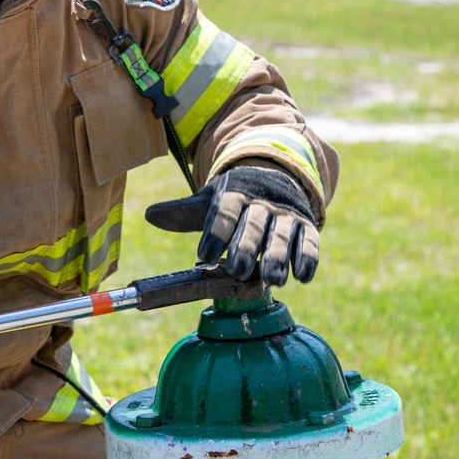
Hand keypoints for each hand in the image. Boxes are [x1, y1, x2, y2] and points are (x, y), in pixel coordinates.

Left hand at [144, 166, 318, 284]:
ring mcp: (285, 215)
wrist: (275, 178)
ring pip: (281, 235)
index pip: (224, 212)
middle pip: (252, 225)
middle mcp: (261, 204)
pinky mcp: (306, 226)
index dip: (214, 234)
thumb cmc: (235, 200)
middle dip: (246, 247)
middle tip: (238, 270)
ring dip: (277, 257)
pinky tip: (302, 277)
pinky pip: (309, 241)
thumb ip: (183, 212)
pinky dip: (307, 259)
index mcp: (234, 195)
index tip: (204, 256)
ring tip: (272, 280)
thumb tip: (149, 215)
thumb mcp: (210, 201)